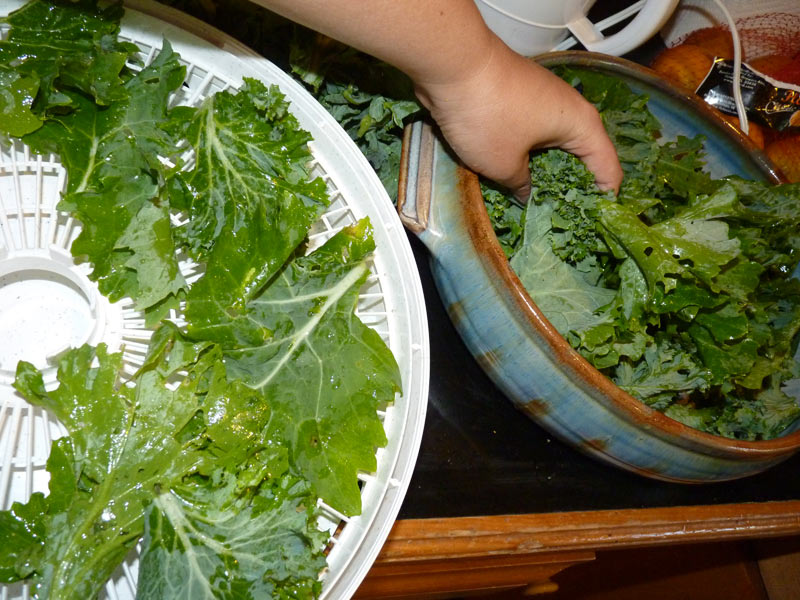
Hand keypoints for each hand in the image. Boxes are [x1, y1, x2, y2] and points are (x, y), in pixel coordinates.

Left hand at [414, 37, 622, 202]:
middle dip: (575, 186)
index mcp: (581, 125)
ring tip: (541, 202)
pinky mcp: (520, 99)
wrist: (454, 66)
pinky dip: (529, 154)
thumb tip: (526, 193)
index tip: (598, 221)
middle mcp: (570, 110)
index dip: (605, 196)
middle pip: (583, 155)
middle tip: (567, 218)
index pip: (607, 167)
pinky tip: (518, 175)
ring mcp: (544, 101)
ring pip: (555, 144)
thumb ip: (520, 184)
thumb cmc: (488, 117)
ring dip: (548, 170)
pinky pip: (533, 134)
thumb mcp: (504, 164)